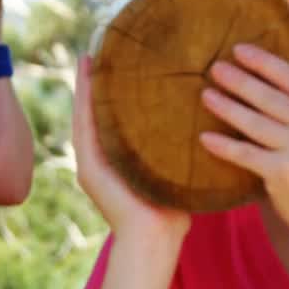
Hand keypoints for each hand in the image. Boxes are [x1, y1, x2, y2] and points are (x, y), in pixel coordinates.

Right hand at [73, 57, 189, 240]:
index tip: (117, 61)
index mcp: (119, 159)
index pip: (113, 117)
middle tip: (99, 49)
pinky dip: (83, 100)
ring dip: (85, 86)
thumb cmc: (171, 211)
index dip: (112, 90)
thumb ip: (177, 148)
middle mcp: (102, 158)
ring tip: (88, 56)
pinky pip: (84, 126)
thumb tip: (206, 122)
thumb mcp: (174, 169)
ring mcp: (91, 162)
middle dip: (96, 83)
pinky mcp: (88, 167)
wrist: (155, 239)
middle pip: (96, 112)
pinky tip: (85, 76)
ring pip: (85, 114)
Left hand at [199, 36, 288, 232]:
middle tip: (215, 68)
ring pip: (254, 123)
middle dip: (239, 81)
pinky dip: (224, 146)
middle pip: (270, 97)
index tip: (238, 50)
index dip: (264, 61)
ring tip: (206, 95)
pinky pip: (246, 155)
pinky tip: (205, 137)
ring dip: (226, 107)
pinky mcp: (282, 174)